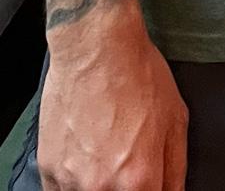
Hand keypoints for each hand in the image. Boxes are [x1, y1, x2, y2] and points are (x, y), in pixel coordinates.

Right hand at [39, 10, 187, 189]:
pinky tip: (86, 155)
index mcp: (140, 179)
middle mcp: (103, 187)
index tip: (147, 182)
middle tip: (126, 161)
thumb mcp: (176, 119)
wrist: (95, 47)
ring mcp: (72, 181)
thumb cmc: (137, 75)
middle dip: (126, 187)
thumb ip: (175, 170)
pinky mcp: (49, 170)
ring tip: (105, 152)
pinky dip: (75, 182)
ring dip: (99, 185)